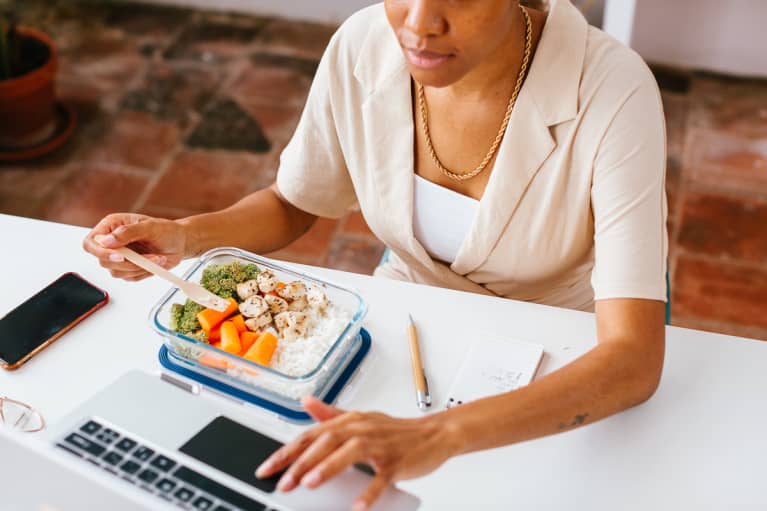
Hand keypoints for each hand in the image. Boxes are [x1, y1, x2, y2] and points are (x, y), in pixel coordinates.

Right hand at [82, 213, 187, 280]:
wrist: (179, 243)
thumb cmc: (166, 231)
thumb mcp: (150, 227)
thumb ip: (128, 232)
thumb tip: (107, 241)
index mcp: (111, 226)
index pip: (91, 242)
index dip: (101, 252)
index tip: (120, 256)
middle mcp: (112, 242)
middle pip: (103, 261)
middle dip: (127, 262)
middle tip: (146, 257)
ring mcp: (119, 257)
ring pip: (115, 272)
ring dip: (138, 267)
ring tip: (155, 257)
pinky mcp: (128, 269)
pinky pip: (128, 277)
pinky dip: (143, 272)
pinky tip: (154, 262)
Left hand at [256, 398, 459, 509]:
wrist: (435, 434)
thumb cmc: (395, 430)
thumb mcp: (360, 419)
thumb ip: (331, 414)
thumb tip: (306, 402)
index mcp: (349, 421)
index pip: (311, 435)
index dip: (286, 452)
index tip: (266, 469)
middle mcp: (361, 429)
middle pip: (326, 443)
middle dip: (301, 463)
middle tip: (283, 483)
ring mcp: (380, 445)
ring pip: (350, 453)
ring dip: (328, 467)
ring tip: (309, 483)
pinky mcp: (397, 463)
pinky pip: (381, 478)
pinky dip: (369, 492)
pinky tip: (357, 506)